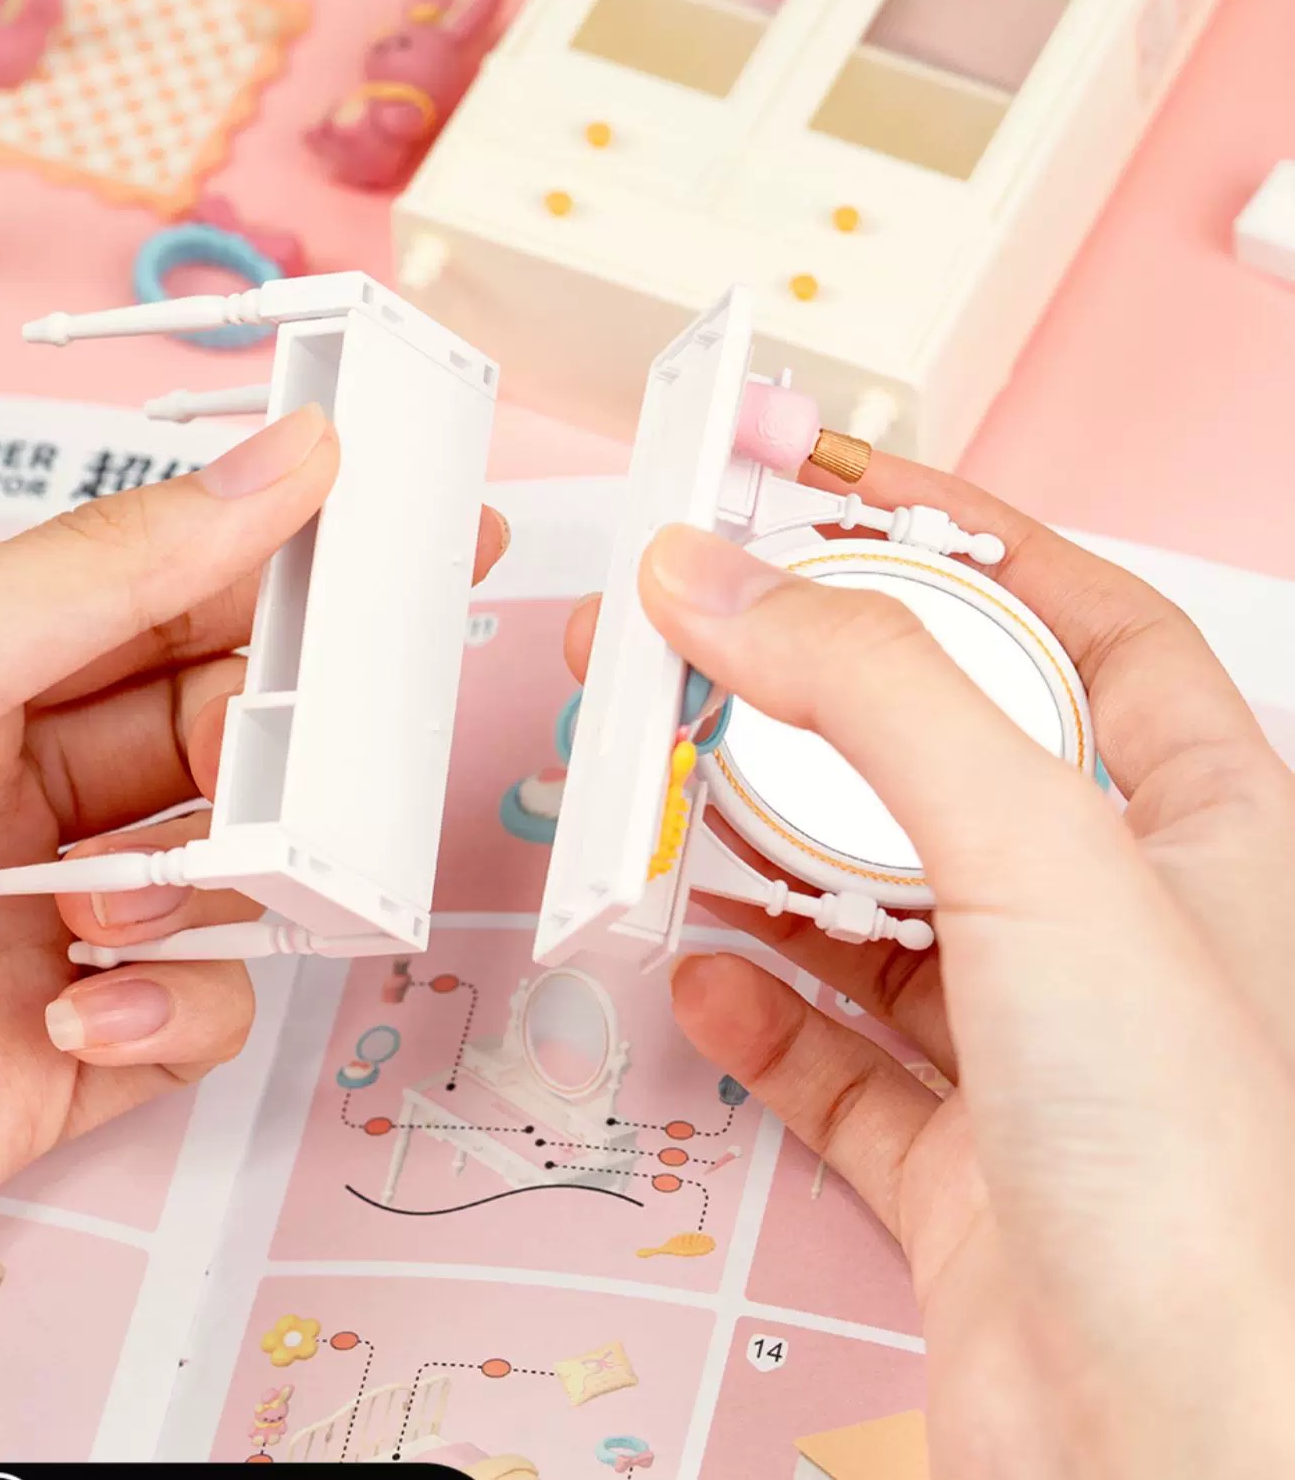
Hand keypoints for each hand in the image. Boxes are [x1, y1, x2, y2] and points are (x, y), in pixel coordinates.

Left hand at [0, 404, 505, 1326]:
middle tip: (277, 756)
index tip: (399, 540)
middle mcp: (5, 792)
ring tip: (111, 912)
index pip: (161, 591)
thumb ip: (105, 568)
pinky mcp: (63, 1059)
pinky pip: (200, 1013)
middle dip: (264, 740)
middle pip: (214, 728)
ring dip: (211, 886)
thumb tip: (278, 466)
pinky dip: (177, 1011)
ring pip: (229, 870)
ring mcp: (38, 925)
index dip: (280, 562)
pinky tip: (90, 1013)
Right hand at [566, 455, 1294, 1479]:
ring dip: (770, 858)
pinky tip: (700, 978)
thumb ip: (872, 693)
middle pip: (958, 763)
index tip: (841, 492)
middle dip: (820, 702)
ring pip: (888, 915)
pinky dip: (765, 1015)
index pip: (1094, 627)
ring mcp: (1055, 1063)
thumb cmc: (1198, 1170)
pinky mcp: (976, 1183)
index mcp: (1210, 827)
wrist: (1185, 1464)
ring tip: (663, 799)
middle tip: (688, 642)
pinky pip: (847, 1067)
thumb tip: (717, 575)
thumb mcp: (1038, 855)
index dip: (974, 546)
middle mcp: (1137, 935)